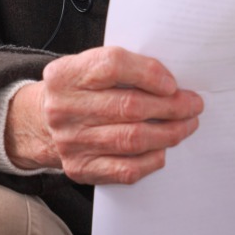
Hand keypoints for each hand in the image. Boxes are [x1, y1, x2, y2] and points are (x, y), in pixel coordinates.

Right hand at [5, 46, 203, 184]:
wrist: (41, 123)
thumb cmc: (78, 91)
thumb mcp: (87, 67)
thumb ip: (122, 68)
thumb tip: (171, 83)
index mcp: (65, 74)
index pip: (112, 66)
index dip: (148, 73)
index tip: (172, 83)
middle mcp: (64, 108)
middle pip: (129, 106)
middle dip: (170, 106)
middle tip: (193, 105)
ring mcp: (71, 141)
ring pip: (132, 139)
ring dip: (168, 132)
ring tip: (186, 125)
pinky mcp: (80, 168)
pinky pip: (125, 168)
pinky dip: (151, 159)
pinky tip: (163, 149)